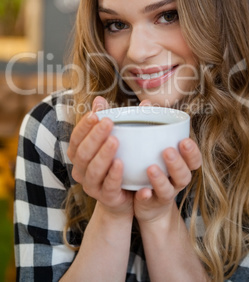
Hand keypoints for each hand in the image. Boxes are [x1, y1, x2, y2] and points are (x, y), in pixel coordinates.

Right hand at [67, 96, 133, 216]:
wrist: (124, 195)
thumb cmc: (115, 161)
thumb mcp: (111, 139)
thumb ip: (106, 120)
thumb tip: (100, 98)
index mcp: (79, 154)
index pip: (76, 138)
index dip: (84, 126)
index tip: (95, 113)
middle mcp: (81, 170)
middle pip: (83, 153)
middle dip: (94, 136)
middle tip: (108, 122)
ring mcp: (92, 185)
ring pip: (93, 170)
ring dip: (103, 154)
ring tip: (115, 140)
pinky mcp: (107, 197)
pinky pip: (109, 186)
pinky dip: (114, 175)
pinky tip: (121, 163)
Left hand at [134, 100, 201, 223]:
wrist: (146, 201)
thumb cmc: (153, 166)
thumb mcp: (155, 148)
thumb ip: (151, 126)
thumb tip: (146, 102)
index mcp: (180, 164)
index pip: (194, 159)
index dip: (192, 151)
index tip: (184, 140)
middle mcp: (176, 179)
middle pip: (184, 174)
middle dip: (178, 162)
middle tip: (167, 150)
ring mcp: (165, 193)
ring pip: (169, 188)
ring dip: (161, 179)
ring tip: (151, 168)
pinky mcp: (151, 203)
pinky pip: (150, 201)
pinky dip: (147, 196)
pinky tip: (142, 192)